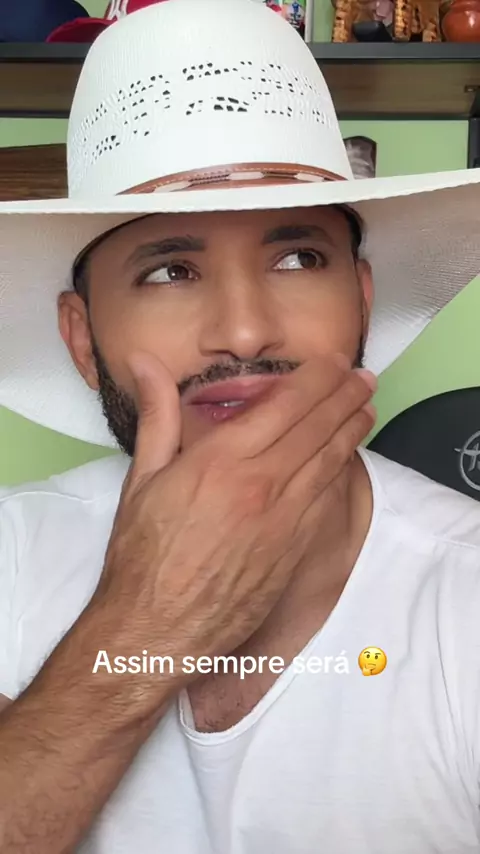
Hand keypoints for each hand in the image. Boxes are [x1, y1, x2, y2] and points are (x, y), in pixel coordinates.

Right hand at [93, 352, 375, 684]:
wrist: (157, 630)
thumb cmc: (142, 556)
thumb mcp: (140, 479)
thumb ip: (156, 415)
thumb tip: (146, 362)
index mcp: (220, 461)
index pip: (284, 405)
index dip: (316, 379)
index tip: (332, 362)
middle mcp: (259, 485)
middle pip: (317, 428)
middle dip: (344, 396)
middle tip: (362, 377)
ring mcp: (283, 520)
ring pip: (329, 463)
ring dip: (352, 430)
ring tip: (366, 408)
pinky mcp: (293, 551)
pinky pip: (326, 502)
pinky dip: (342, 474)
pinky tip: (348, 461)